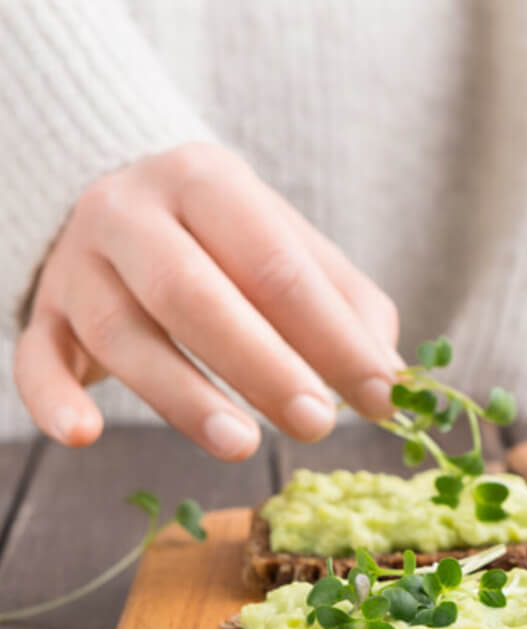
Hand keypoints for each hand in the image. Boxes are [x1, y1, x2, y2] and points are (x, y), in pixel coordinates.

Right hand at [15, 143, 402, 460]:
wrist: (124, 202)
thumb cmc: (230, 242)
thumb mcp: (294, 248)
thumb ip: (348, 306)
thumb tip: (389, 377)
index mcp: (208, 182)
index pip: (277, 266)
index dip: (334, 338)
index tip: (382, 397)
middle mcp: (131, 212)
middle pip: (194, 294)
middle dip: (262, 366)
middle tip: (318, 424)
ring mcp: (78, 264)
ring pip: (122, 333)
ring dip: (182, 397)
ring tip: (243, 445)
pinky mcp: (44, 313)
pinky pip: (34, 357)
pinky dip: (52, 400)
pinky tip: (82, 435)